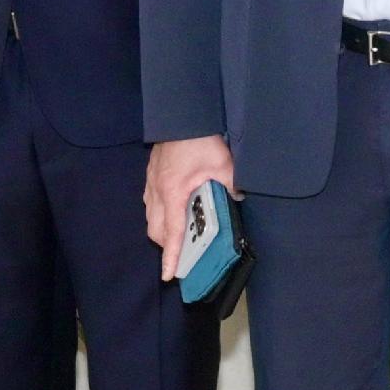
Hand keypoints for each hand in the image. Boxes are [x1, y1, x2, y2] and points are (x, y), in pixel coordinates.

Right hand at [145, 135, 238, 278]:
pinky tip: (176, 209)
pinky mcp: (151, 176)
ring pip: (151, 218)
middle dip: (167, 246)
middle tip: (184, 253)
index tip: (169, 275)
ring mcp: (151, 184)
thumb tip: (239, 197)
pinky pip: (151, 204)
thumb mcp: (223, 163)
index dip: (171, 256)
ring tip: (182, 233)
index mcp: (172, 193)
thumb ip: (232, 183)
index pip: (171, 232)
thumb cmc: (198, 139)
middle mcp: (157, 192)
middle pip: (156, 230)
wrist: (181, 114)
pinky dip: (161, 215)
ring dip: (163, 230)